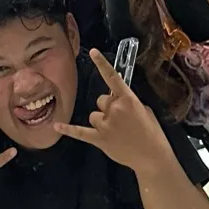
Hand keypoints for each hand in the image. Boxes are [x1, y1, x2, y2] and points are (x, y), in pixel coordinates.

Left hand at [53, 49, 166, 171]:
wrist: (152, 156)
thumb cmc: (151, 133)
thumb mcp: (144, 110)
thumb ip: (128, 103)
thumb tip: (117, 102)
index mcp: (128, 99)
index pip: (112, 77)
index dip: (102, 63)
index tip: (92, 52)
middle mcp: (114, 109)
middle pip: (101, 100)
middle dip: (108, 108)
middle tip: (120, 121)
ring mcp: (105, 125)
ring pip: (93, 115)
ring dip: (100, 121)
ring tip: (115, 132)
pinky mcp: (99, 139)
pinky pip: (80, 132)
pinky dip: (68, 129)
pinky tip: (56, 126)